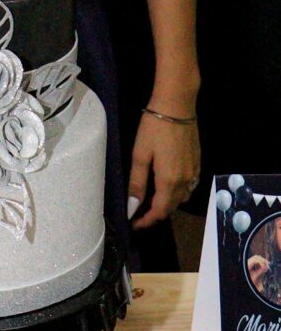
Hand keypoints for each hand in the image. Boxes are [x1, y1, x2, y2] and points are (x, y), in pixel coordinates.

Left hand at [127, 113, 199, 228]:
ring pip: (182, 198)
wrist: (177, 106)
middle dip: (156, 214)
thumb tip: (132, 207)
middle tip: (140, 213)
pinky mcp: (198, 163)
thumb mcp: (140, 154)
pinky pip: (189, 187)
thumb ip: (137, 182)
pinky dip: (178, 193)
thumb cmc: (154, 128)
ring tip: (151, 200)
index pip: (159, 211)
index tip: (135, 224)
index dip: (147, 221)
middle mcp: (185, 181)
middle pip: (172, 207)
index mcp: (169, 181)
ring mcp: (194, 173)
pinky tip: (167, 185)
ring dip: (168, 204)